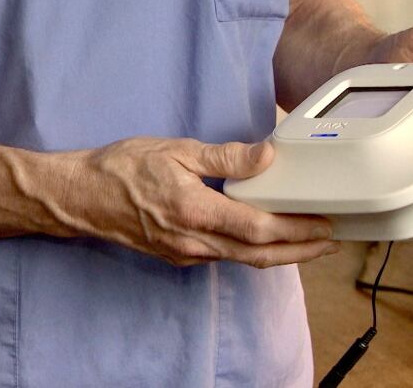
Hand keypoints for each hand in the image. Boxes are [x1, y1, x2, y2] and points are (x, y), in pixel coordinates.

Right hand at [68, 138, 338, 267]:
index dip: (297, 231)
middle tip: (332, 243)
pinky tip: (268, 242)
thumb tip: (267, 156)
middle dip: (301, 251)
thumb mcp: (176, 151)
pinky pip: (226, 258)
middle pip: (260, 255)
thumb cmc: (123, 169)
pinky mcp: (180, 255)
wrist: (80, 197)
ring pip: (244, 260)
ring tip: (310, 245)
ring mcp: (187, 253)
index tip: (325, 225)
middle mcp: (195, 241)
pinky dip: (255, 253)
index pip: (260, 229)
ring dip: (282, 255)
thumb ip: (226, 157)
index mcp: (196, 212)